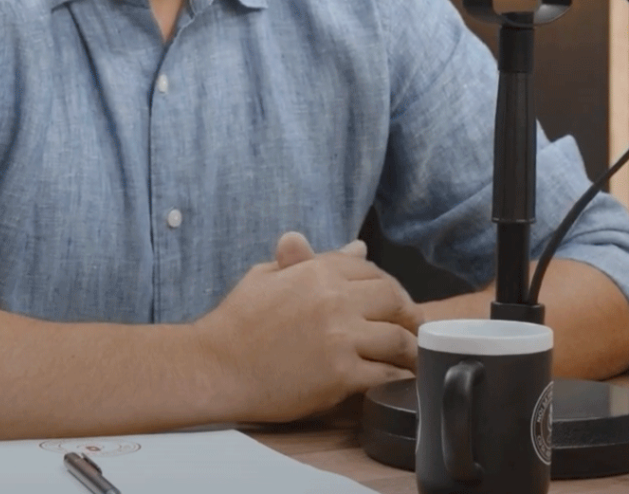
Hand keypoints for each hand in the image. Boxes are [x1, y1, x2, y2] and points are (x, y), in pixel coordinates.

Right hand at [193, 232, 420, 423]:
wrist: (217, 366)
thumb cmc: (237, 320)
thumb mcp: (268, 276)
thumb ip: (310, 260)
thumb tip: (355, 247)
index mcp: (316, 271)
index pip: (370, 270)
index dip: (386, 285)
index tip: (390, 301)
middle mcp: (334, 299)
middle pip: (394, 300)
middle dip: (408, 313)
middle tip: (411, 327)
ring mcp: (340, 337)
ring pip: (398, 339)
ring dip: (409, 349)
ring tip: (410, 358)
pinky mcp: (341, 375)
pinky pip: (386, 375)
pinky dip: (397, 379)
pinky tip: (395, 380)